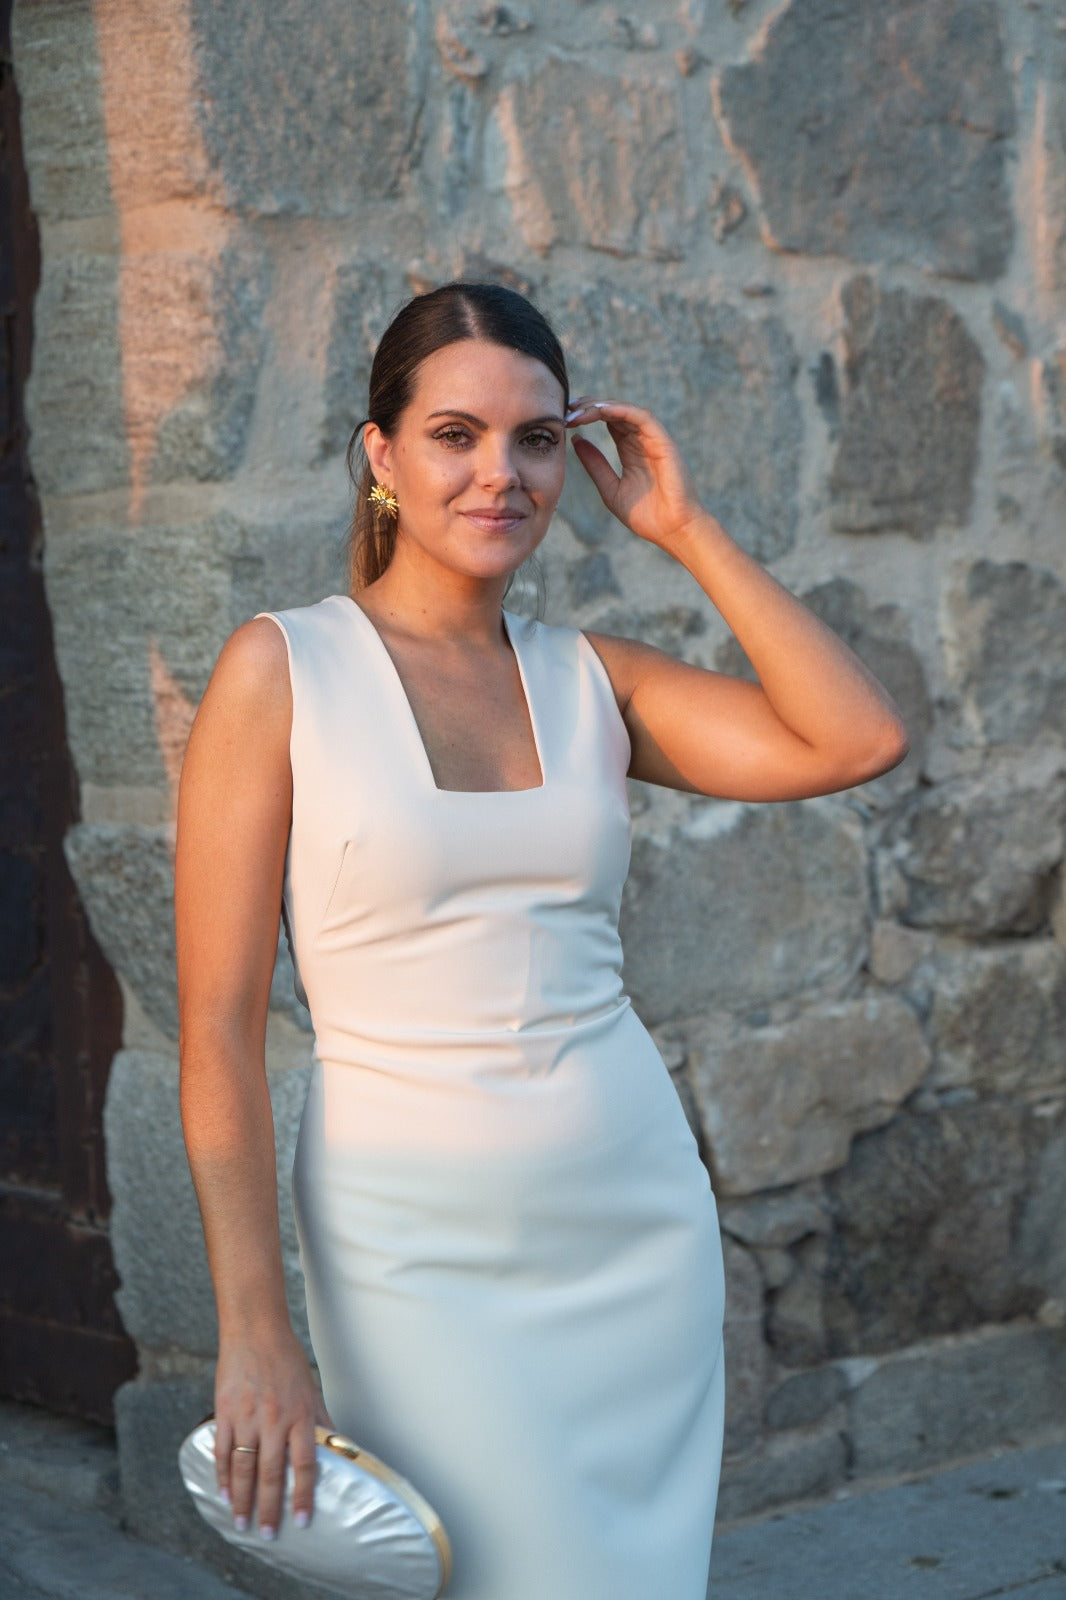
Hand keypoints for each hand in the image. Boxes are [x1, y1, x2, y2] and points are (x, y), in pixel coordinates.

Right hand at [213, 1324, 333, 1538]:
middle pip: (272, 1473)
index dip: (304, 1495)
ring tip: (242, 1522)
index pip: (306, 1464)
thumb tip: (341, 1448)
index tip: (303, 1520)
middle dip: (270, 1508)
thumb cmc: (287, 1361)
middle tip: (268, 1534)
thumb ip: (322, 1422)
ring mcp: (247, 1416)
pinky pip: (221, 1450)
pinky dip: (221, 1474)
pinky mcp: (225, 1411)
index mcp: (300, 1415)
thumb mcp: (312, 1390)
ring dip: (242, 1499)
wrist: (255, 1331)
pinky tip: (223, 1493)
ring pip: (243, 1467)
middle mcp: (274, 1419)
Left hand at [566, 398, 704, 551]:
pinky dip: (622, 410)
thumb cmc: (646, 515)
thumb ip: (595, 465)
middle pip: (614, 411)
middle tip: (566, 410)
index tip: (563, 419)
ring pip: (626, 410)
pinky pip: (642, 417)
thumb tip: (576, 441)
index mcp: (630, 449)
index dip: (586, 415)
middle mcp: (642, 440)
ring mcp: (653, 440)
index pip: (607, 421)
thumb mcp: (610, 489)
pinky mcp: (664, 442)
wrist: (672, 531)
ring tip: (578, 410)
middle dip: (589, 406)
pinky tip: (601, 411)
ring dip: (600, 406)